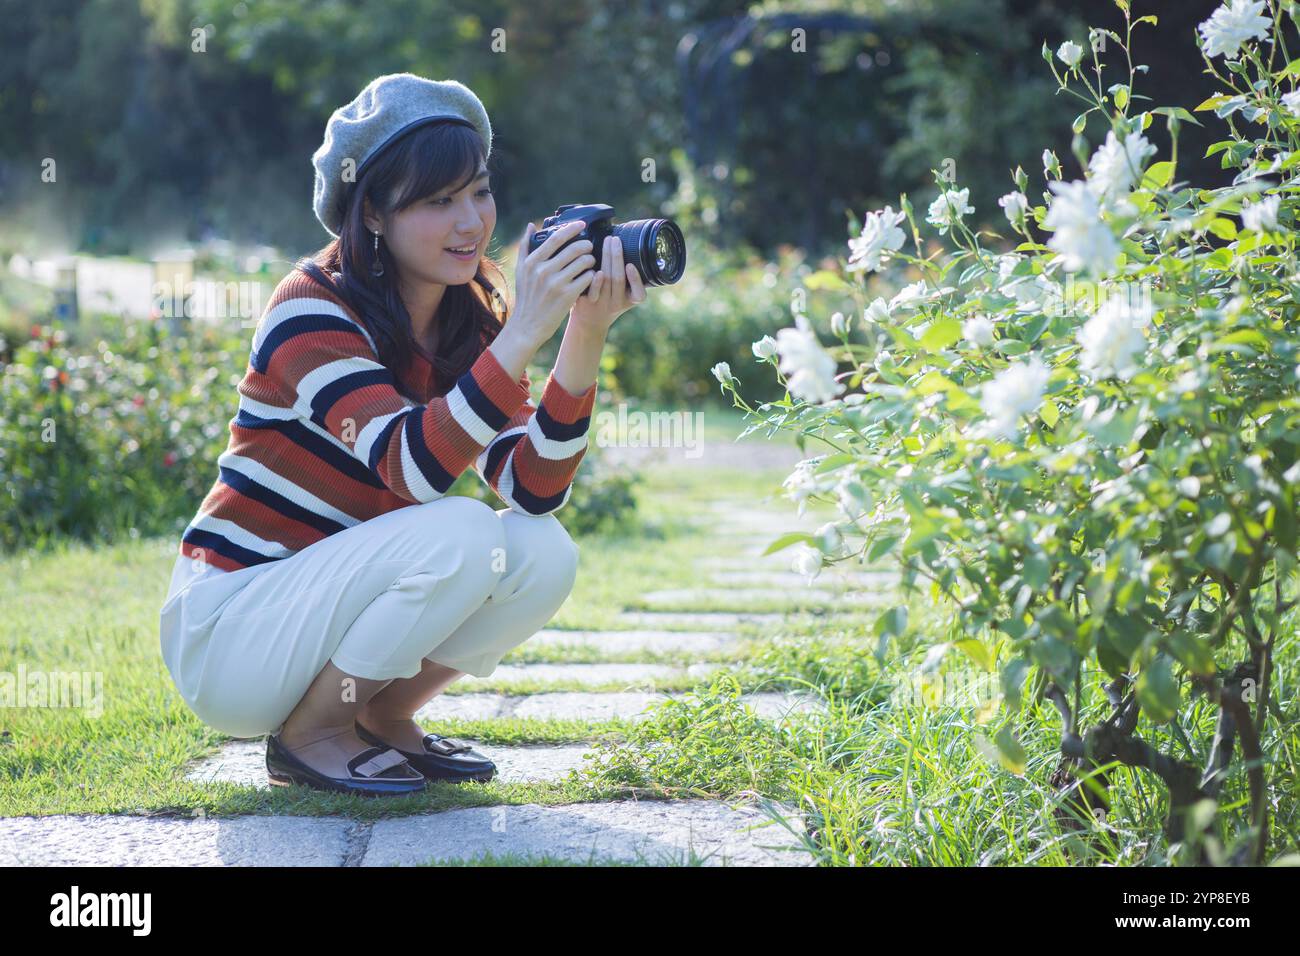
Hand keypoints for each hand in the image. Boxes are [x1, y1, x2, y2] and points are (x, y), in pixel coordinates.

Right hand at [509, 219, 597, 347]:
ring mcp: (556, 284)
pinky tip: (590, 277)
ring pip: (583, 262)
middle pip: (574, 249)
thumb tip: (530, 225)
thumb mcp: (521, 271)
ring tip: (590, 262)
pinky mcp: (567, 296)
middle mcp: (543, 271)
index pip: (556, 238)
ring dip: (591, 260)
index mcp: (532, 262)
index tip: (581, 224)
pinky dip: (592, 275)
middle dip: (586, 245)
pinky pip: (587, 278)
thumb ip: (525, 247)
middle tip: (589, 247)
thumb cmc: (526, 297)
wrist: (528, 325)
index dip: (571, 228)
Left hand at [569, 234, 646, 335]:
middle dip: (617, 257)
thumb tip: (624, 244)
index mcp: (629, 301)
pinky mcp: (586, 303)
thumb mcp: (622, 295)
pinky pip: (590, 290)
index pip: (638, 295)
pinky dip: (593, 277)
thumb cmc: (607, 301)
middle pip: (618, 280)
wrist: (588, 323)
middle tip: (615, 239)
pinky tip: (592, 263)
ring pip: (605, 280)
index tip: (631, 265)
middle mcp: (616, 304)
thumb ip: (626, 278)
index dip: (636, 280)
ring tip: (607, 241)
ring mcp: (601, 304)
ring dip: (606, 258)